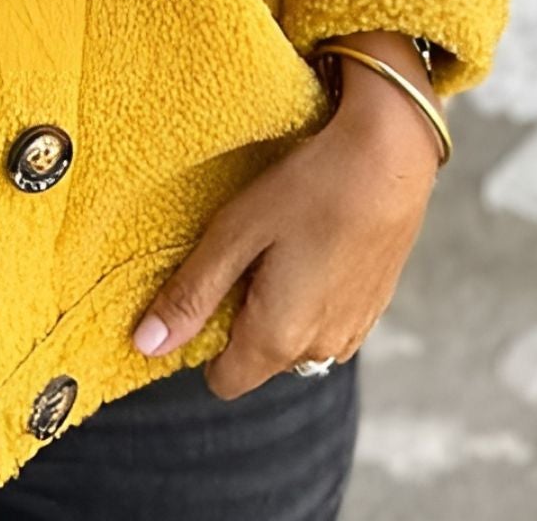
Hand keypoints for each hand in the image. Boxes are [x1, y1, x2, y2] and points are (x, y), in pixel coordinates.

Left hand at [131, 30, 443, 397]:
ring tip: (281, 242)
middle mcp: (321, 350)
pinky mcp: (373, 308)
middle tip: (245, 251)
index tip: (206, 285)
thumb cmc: (309, 188)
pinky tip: (313, 241)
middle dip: (240, 315)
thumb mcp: (235, 232)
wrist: (391, 157)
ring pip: (292, 338)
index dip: (203, 338)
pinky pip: (324, 318)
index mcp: (279, 339)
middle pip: (257, 357)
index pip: (223, 380)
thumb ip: (191, 294)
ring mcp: (353, 331)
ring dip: (277, 304)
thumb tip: (145, 345)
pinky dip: (310, 292)